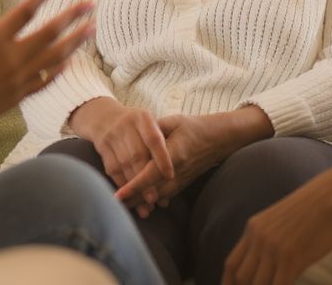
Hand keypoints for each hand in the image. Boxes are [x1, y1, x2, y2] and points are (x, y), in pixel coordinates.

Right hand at [0, 0, 93, 139]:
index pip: (26, 11)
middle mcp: (11, 60)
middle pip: (50, 33)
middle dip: (72, 16)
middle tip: (91, 3)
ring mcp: (18, 80)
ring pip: (55, 57)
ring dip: (75, 41)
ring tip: (91, 28)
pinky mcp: (18, 97)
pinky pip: (47, 80)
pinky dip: (61, 69)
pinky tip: (71, 62)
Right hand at [69, 97, 173, 207]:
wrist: (102, 115)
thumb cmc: (134, 124)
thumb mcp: (148, 123)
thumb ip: (161, 139)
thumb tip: (174, 170)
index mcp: (142, 117)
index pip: (154, 139)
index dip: (162, 158)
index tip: (170, 176)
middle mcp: (126, 124)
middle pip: (137, 155)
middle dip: (146, 180)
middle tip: (155, 200)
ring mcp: (111, 135)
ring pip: (124, 165)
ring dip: (134, 188)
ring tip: (145, 206)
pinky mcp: (101, 146)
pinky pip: (112, 169)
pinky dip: (122, 185)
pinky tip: (130, 198)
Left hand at [116, 107, 271, 214]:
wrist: (220, 139)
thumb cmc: (195, 127)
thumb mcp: (174, 121)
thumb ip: (154, 129)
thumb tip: (134, 135)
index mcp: (174, 155)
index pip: (150, 175)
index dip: (133, 187)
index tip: (118, 195)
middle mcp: (178, 172)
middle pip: (151, 192)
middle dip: (132, 201)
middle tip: (110, 207)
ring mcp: (181, 180)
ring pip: (157, 197)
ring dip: (140, 203)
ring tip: (120, 208)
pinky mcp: (183, 184)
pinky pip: (165, 196)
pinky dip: (151, 201)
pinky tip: (138, 204)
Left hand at [223, 167, 331, 284]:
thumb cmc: (314, 209)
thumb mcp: (281, 221)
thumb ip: (269, 239)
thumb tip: (267, 263)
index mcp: (253, 228)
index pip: (231, 264)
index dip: (229, 283)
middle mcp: (258, 238)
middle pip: (241, 277)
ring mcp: (274, 248)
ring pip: (257, 284)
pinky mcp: (292, 257)